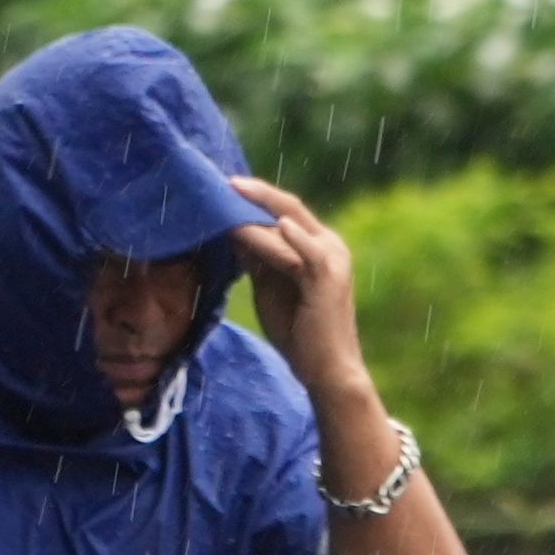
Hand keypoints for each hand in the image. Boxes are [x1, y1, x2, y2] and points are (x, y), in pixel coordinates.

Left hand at [228, 176, 368, 406]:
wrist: (327, 371)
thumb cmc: (300, 336)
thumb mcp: (271, 288)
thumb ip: (257, 260)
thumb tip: (232, 232)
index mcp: (319, 246)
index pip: (285, 211)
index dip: (256, 198)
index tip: (225, 188)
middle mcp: (329, 245)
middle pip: (288, 206)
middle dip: (254, 193)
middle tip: (222, 182)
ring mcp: (332, 258)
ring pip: (289, 224)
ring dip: (257, 211)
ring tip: (227, 202)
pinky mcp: (328, 276)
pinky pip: (301, 248)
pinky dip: (286, 235)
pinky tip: (269, 224)